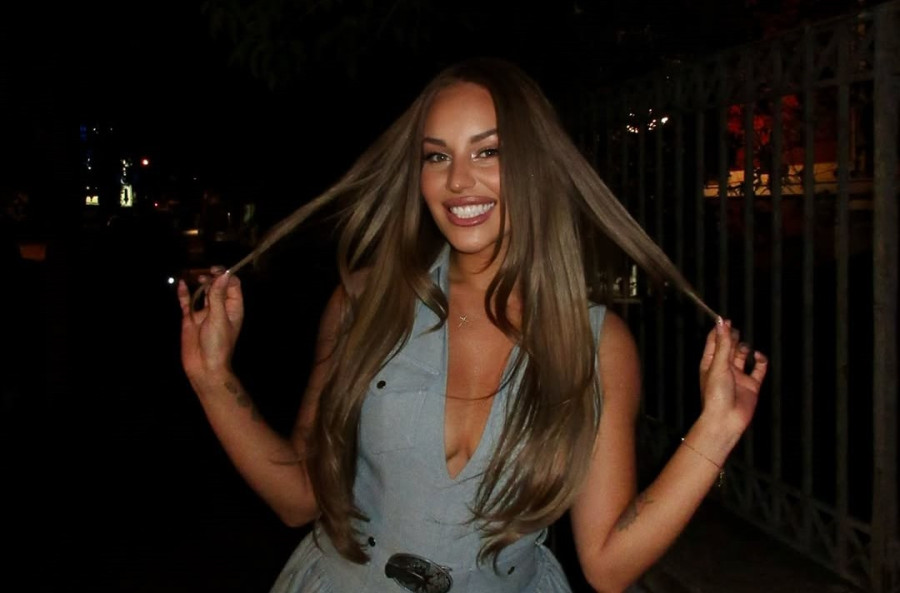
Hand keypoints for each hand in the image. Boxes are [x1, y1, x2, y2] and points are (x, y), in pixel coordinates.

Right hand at [177, 266, 243, 382]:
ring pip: (202, 292)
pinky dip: (184, 294)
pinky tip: (182, 284)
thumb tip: (222, 275)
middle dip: (211, 277)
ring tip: (195, 275)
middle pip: (217, 286)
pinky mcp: (190, 319)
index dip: (226, 276)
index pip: (232, 286)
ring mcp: (204, 313)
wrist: (204, 367)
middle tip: (204, 273)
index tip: (216, 270)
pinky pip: (186, 303)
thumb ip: (217, 296)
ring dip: (199, 283)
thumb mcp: (219, 318)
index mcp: (233, 308)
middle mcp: (219, 308)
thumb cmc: (218, 344)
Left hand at [698, 319, 767, 435]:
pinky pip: (758, 369)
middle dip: (733, 338)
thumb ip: (723, 344)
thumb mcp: (718, 365)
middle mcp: (724, 369)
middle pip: (729, 347)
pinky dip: (760, 361)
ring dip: (745, 348)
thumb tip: (722, 322)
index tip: (725, 319)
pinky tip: (758, 356)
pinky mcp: (751, 385)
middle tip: (737, 329)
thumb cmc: (716, 394)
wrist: (726, 420)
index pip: (714, 342)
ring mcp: (738, 377)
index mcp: (710, 364)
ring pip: (743, 356)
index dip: (719, 330)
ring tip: (745, 347)